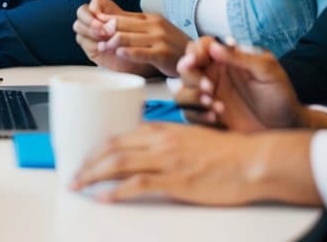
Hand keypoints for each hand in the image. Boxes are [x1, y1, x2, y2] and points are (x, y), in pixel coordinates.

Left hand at [71, 123, 319, 206]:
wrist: (254, 161)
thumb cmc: (228, 153)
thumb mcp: (190, 140)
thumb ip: (165, 144)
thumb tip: (145, 155)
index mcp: (162, 129)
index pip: (119, 135)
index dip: (96, 147)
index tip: (83, 157)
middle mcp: (160, 141)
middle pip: (112, 148)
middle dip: (87, 162)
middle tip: (72, 174)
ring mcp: (167, 160)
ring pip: (118, 163)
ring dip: (93, 175)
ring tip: (78, 185)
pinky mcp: (177, 179)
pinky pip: (138, 184)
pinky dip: (116, 191)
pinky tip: (103, 197)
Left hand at [72, 0, 183, 76]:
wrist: (196, 57)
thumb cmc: (171, 45)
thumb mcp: (154, 30)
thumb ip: (134, 26)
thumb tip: (107, 22)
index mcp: (150, 18)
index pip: (122, 17)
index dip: (105, 21)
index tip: (92, 24)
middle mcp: (155, 26)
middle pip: (122, 25)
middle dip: (104, 30)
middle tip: (92, 35)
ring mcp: (159, 39)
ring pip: (129, 38)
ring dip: (111, 43)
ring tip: (100, 47)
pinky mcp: (163, 54)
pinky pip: (142, 52)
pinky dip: (129, 52)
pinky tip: (119, 53)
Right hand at [174, 37, 318, 131]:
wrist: (287, 127)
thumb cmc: (280, 96)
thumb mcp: (267, 71)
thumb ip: (242, 57)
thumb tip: (215, 47)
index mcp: (225, 60)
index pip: (199, 47)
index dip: (193, 52)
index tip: (195, 61)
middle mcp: (213, 75)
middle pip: (184, 68)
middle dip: (192, 77)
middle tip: (209, 88)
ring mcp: (208, 96)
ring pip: (181, 91)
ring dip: (192, 96)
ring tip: (215, 105)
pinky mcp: (207, 115)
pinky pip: (188, 113)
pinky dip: (197, 114)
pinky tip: (215, 117)